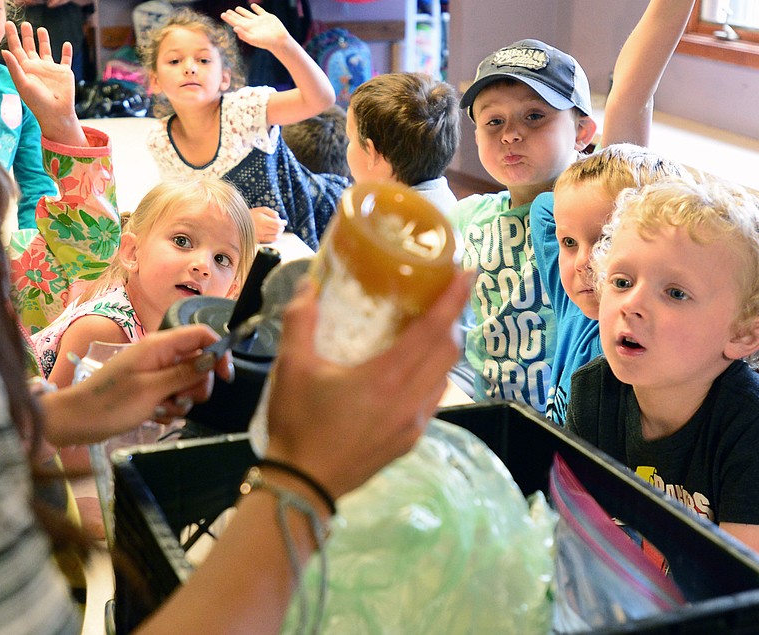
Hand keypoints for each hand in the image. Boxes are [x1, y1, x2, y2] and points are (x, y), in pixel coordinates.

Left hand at [1, 21, 83, 145]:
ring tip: (41, 29)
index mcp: (25, 69)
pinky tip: (66, 44)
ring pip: (46, 50)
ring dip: (44, 40)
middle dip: (27, 35)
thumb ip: (14, 67)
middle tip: (24, 23)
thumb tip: (4, 51)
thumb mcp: (23, 84)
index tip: (8, 23)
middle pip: (30, 47)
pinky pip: (66, 59)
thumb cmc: (37, 101)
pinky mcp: (64, 72)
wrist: (56, 113)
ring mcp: (50, 69)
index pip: (16, 49)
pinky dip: (67, 52)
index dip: (12, 36)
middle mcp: (37, 67)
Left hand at [40, 324, 232, 445]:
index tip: (225, 377)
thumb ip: (184, 373)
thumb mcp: (152, 390)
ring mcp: (153, 372)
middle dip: (197, 385)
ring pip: (187, 382)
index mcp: (158, 346)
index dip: (218, 352)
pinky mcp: (148, 389)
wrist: (77, 421)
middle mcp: (158, 355)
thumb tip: (211, 359)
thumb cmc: (111, 404)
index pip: (200, 335)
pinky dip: (169, 407)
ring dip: (182, 400)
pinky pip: (172, 395)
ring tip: (162, 411)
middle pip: (198, 362)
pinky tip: (154, 416)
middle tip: (182, 400)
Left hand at [221, 4, 292, 52]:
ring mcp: (259, 20)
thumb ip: (243, 34)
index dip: (229, 19)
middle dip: (233, 15)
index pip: (236, 22)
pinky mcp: (267, 17)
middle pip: (240, 18)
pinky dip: (256, 8)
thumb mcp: (253, 39)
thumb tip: (234, 28)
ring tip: (236, 8)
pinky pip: (260, 11)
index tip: (223, 14)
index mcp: (247, 29)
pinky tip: (253, 5)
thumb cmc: (266, 42)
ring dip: (242, 11)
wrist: (279, 40)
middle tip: (226, 11)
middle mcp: (252, 24)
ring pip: (248, 14)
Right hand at [250, 207, 285, 242]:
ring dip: (279, 234)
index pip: (278, 224)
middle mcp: (263, 230)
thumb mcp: (260, 209)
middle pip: (277, 231)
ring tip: (278, 230)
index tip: (284, 222)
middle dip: (281, 228)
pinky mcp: (258, 240)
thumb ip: (270, 212)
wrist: (238, 223)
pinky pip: (269, 241)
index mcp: (264, 221)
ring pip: (275, 238)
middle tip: (282, 225)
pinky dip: (273, 238)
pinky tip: (273, 234)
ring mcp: (260, 236)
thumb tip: (278, 216)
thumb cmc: (250, 215)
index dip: (283, 223)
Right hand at [264, 270, 474, 498]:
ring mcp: (414, 424)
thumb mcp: (292, 366)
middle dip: (453, 318)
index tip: (467, 273)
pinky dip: (433, 375)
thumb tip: (308, 284)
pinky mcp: (410, 441)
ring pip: (445, 376)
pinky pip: (434, 398)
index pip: (433, 330)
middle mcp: (410, 400)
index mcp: (387, 378)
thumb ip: (301, 320)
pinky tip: (415, 369)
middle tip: (445, 293)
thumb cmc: (298, 423)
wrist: (302, 486)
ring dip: (445, 348)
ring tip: (431, 327)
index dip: (453, 299)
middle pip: (449, 351)